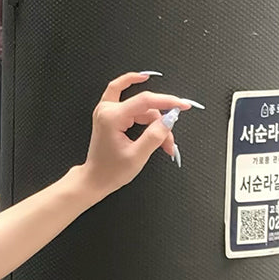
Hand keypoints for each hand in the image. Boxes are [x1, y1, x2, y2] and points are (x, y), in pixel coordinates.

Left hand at [77, 72, 197, 202]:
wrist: (95, 179)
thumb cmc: (110, 171)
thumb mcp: (137, 156)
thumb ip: (155, 135)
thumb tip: (170, 119)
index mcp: (111, 117)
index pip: (145, 101)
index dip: (167, 101)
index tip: (183, 105)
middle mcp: (107, 109)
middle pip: (145, 105)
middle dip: (161, 122)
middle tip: (170, 141)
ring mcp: (107, 110)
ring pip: (142, 109)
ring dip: (155, 124)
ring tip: (163, 144)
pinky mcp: (111, 114)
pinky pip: (134, 108)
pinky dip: (147, 119)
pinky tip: (155, 127)